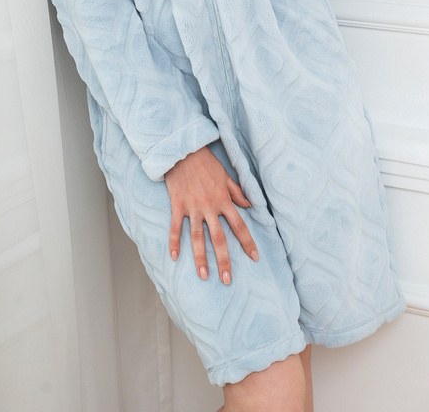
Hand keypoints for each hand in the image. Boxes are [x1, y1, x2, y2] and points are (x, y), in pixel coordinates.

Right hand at [164, 145, 258, 284]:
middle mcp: (209, 206)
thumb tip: (249, 206)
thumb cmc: (206, 162)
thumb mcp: (226, 175)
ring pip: (197, 237)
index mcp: (223, 200)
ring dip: (201, 258)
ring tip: (204, 276)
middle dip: (224, 260)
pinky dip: (174, 242)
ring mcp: (192, 207)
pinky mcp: (177, 205)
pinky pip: (175, 227)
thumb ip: (237, 192)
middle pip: (219, 238)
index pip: (239, 225)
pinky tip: (174, 257)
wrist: (183, 150)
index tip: (254, 257)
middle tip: (227, 279)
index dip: (247, 242)